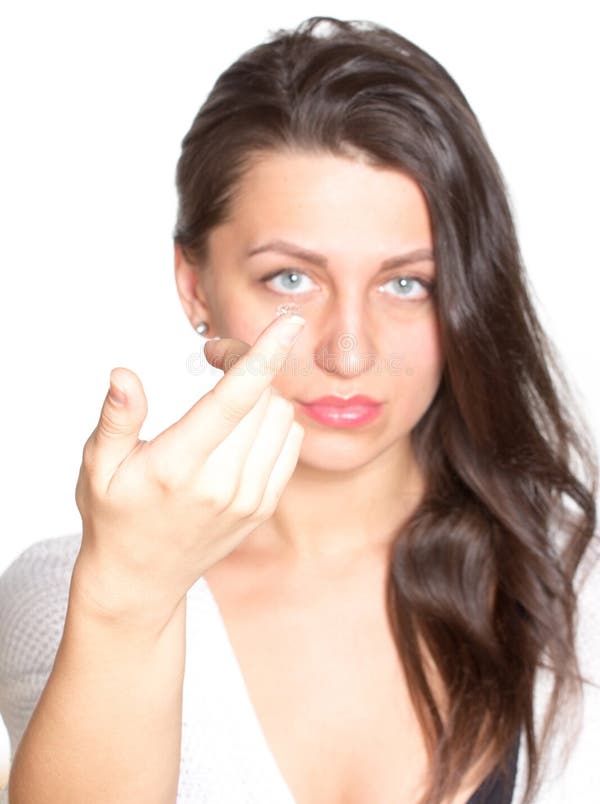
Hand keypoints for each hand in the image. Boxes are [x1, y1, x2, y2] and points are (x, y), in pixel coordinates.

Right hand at [71, 313, 304, 631]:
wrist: (140, 579)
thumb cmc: (115, 514)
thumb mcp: (99, 466)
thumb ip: (117, 418)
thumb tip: (123, 375)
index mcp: (179, 466)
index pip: (235, 399)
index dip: (263, 355)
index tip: (288, 322)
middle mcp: (223, 484)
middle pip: (264, 399)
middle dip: (246, 365)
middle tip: (214, 357)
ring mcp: (249, 499)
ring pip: (283, 418)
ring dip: (262, 393)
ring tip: (226, 395)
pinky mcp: (264, 506)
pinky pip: (290, 443)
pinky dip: (274, 422)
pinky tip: (242, 425)